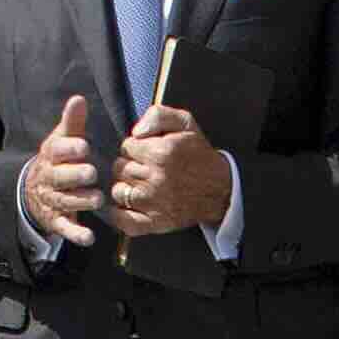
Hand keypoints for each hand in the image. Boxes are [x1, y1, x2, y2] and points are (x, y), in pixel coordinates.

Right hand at [24, 90, 105, 245]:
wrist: (33, 192)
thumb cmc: (57, 161)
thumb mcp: (61, 140)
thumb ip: (72, 123)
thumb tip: (79, 98)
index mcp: (51, 156)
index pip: (57, 151)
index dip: (69, 149)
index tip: (84, 146)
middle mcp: (49, 179)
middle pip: (60, 178)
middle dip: (75, 176)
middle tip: (92, 173)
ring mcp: (52, 201)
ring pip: (64, 202)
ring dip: (80, 201)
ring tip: (97, 199)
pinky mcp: (56, 221)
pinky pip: (65, 228)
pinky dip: (76, 234)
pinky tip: (89, 238)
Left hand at [109, 101, 232, 237]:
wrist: (221, 189)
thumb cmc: (200, 155)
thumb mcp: (186, 123)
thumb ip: (158, 115)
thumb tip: (136, 132)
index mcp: (161, 153)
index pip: (126, 147)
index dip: (135, 148)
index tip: (147, 153)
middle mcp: (155, 178)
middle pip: (119, 168)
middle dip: (129, 166)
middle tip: (146, 169)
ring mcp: (153, 203)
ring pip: (118, 191)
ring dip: (125, 187)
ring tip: (142, 186)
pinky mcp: (155, 222)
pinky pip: (122, 220)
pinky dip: (120, 214)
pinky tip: (130, 206)